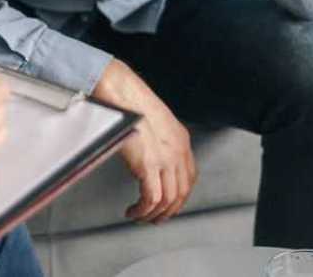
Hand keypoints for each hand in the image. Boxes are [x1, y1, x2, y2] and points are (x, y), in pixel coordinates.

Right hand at [92, 59, 196, 223]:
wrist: (123, 93)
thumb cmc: (131, 102)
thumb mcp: (155, 122)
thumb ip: (158, 141)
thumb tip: (150, 156)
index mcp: (181, 140)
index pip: (190, 177)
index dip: (180, 195)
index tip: (169, 203)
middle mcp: (177, 151)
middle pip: (181, 192)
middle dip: (169, 211)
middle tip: (156, 218)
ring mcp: (165, 159)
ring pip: (167, 200)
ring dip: (153, 214)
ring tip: (140, 216)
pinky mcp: (148, 165)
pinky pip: (151, 198)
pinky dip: (143, 210)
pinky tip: (134, 210)